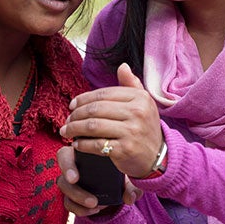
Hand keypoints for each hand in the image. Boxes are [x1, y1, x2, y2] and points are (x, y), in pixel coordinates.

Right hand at [56, 145, 142, 215]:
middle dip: (67, 173)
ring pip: (63, 185)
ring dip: (77, 196)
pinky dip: (79, 208)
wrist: (115, 189)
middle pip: (62, 164)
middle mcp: (74, 163)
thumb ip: (130, 184)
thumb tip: (131, 196)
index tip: (75, 177)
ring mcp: (69, 180)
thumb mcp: (125, 175)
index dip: (68, 164)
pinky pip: (68, 202)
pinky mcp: (70, 195)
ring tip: (94, 203)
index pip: (71, 150)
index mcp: (86, 152)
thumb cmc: (118, 173)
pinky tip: (93, 210)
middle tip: (74, 182)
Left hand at [60, 63, 162, 177]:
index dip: (83, 99)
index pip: (103, 94)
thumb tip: (122, 66)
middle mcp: (137, 112)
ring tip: (66, 131)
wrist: (158, 157)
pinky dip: (82, 144)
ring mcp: (132, 131)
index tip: (72, 105)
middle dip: (76, 114)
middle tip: (67, 120)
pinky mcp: (125, 149)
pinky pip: (96, 144)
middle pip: (96, 109)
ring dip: (74, 128)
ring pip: (93, 126)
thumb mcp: (143, 103)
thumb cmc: (145, 127)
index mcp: (140, 97)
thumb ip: (131, 84)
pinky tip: (76, 144)